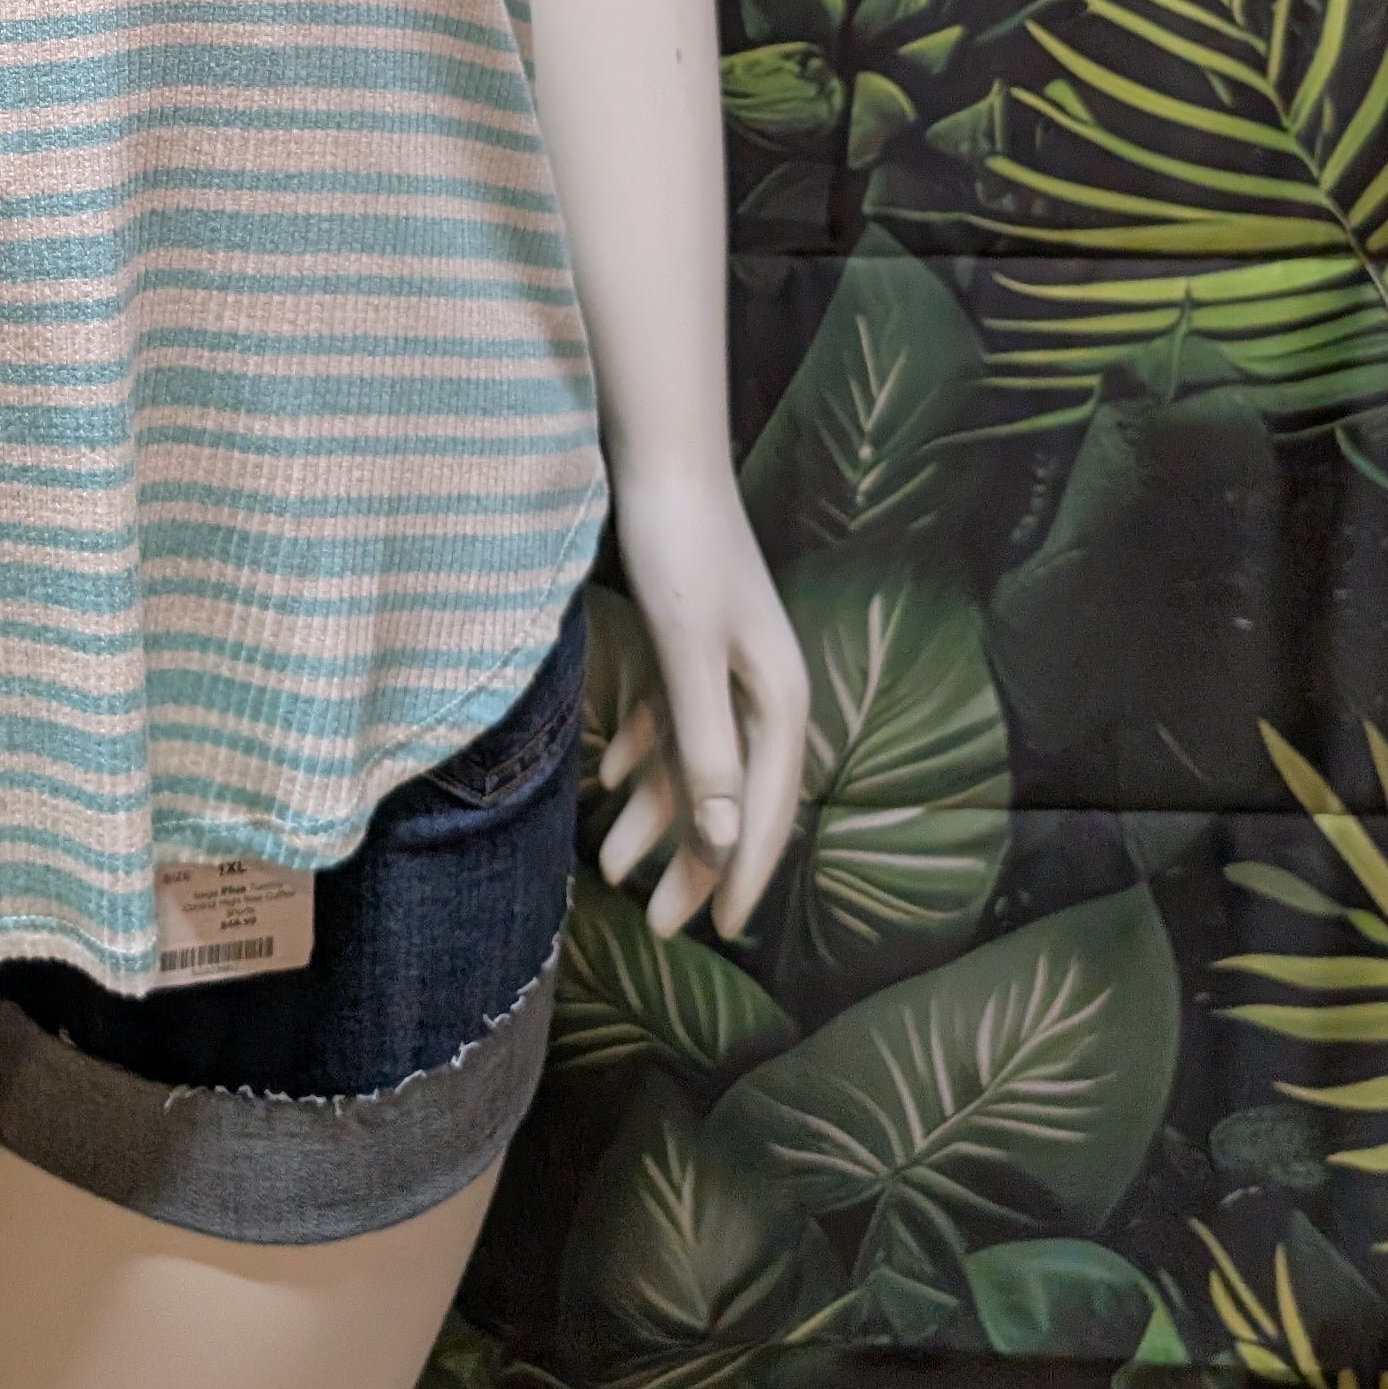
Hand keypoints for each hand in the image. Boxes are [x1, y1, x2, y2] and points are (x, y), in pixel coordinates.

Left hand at [594, 467, 806, 940]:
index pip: (765, 810)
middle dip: (694, 863)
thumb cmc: (680, 549)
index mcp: (777, 698)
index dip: (744, 874)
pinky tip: (610, 778)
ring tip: (609, 867)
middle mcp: (759, 687)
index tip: (725, 933)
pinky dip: (643, 753)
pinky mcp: (686, 639)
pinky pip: (670, 718)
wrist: (660, 454)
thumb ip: (707, 745)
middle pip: (730, 797)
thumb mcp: (689, 653)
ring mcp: (723, 664)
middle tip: (657, 925)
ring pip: (693, 762)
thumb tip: (725, 842)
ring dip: (655, 814)